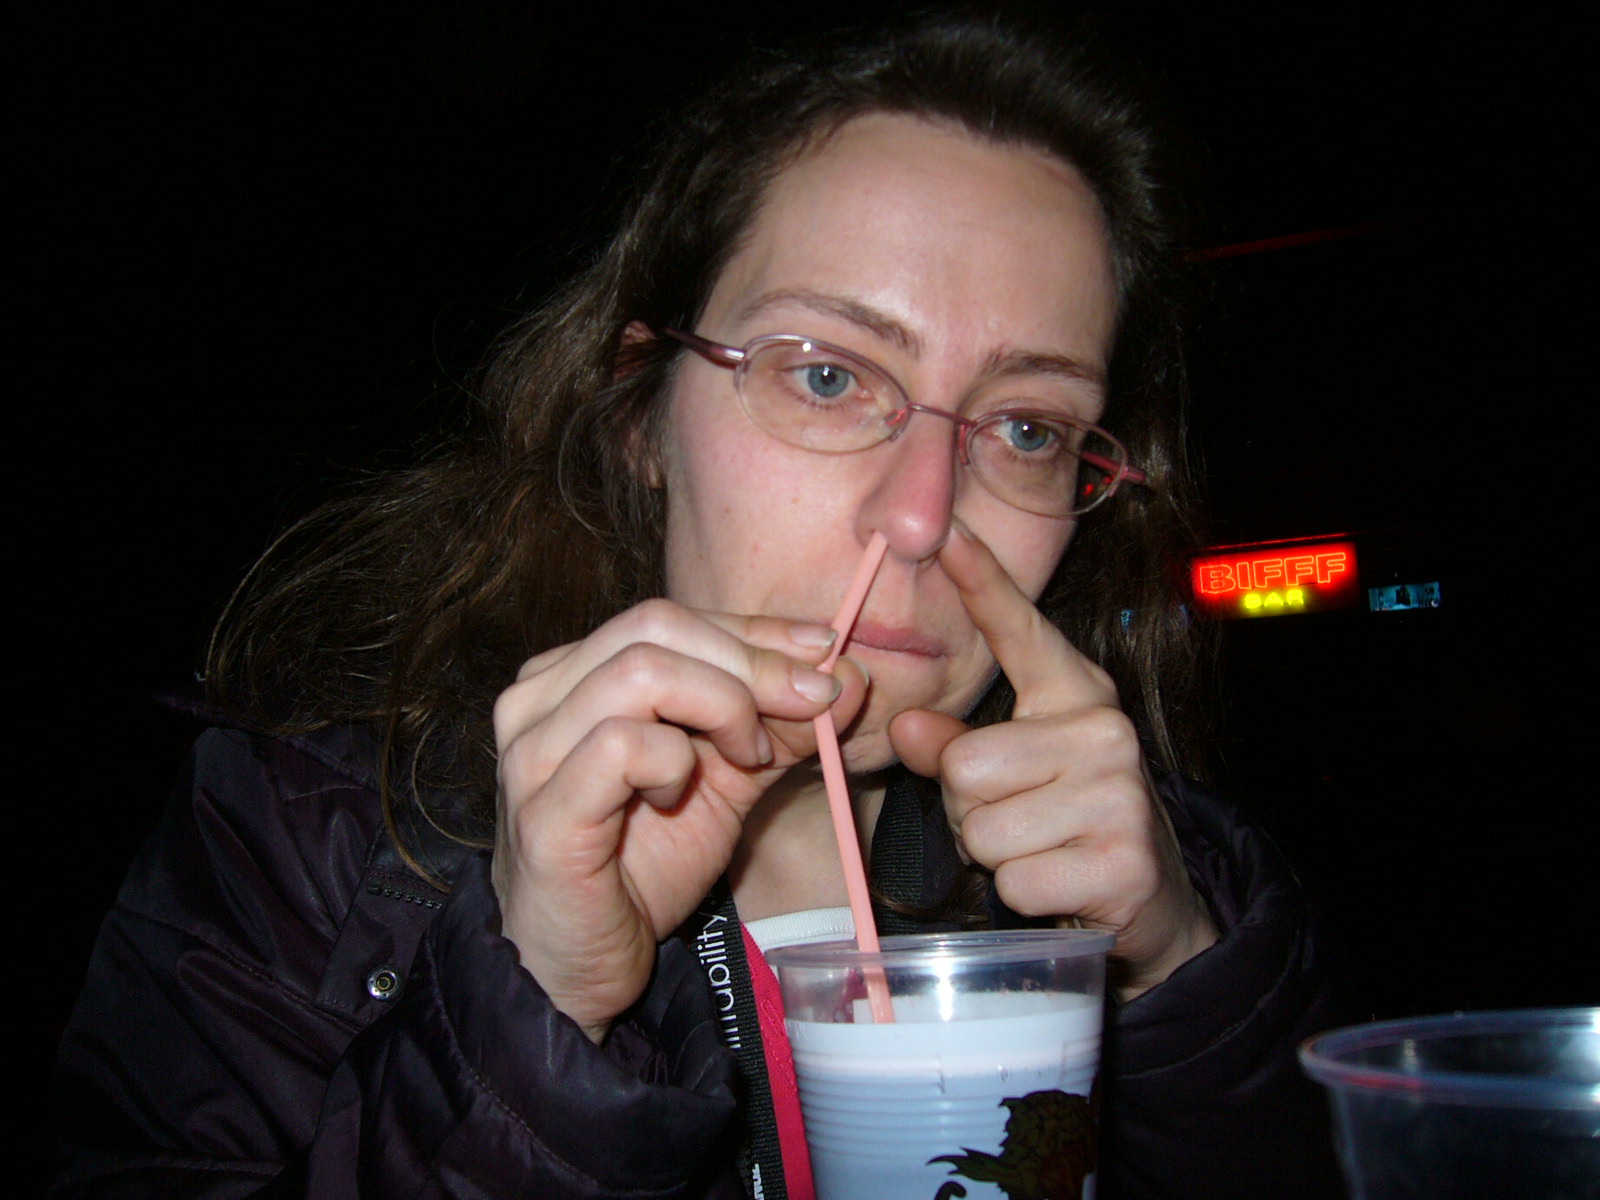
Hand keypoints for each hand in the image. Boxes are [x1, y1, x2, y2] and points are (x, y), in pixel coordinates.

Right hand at [491, 600, 867, 1039]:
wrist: (578, 969)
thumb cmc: (638, 868)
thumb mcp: (722, 783)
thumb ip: (776, 728)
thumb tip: (846, 676)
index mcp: (571, 677)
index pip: (670, 618)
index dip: (755, 630)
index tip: (824, 650)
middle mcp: (538, 700)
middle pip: (656, 626)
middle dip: (752, 661)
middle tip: (811, 702)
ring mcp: (533, 753)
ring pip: (641, 671)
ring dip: (723, 705)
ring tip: (749, 757)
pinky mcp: (544, 811)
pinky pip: (621, 744)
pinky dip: (674, 759)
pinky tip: (680, 793)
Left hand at [889, 522, 1215, 997]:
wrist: (1149, 895)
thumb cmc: (1061, 816)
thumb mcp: (1007, 769)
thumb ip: (950, 743)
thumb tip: (905, 724)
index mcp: (1073, 691)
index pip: (1019, 629)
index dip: (981, 579)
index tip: (947, 531)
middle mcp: (1103, 728)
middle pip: (964, 766)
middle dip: (967, 808)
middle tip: (1015, 817)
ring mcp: (1119, 793)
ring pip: (983, 828)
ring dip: (994, 854)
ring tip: (1039, 848)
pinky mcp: (1121, 861)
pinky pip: (1014, 880)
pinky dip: (1022, 893)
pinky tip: (1062, 884)